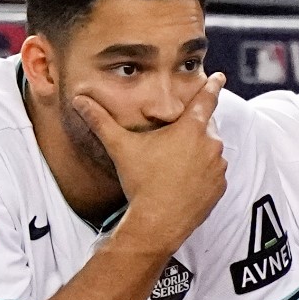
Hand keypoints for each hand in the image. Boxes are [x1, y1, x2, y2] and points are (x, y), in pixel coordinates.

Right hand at [74, 73, 226, 253]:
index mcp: (190, 128)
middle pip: (205, 126)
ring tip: (173, 166)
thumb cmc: (140, 182)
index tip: (219, 76)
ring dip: (198, 152)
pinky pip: (213, 173)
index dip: (212, 85)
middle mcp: (211, 144)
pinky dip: (202, 174)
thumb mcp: (120, 147)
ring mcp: (218, 167)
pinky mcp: (219, 187)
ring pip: (210, 150)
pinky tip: (182, 182)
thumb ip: (100, 121)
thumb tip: (79, 100)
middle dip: (192, 129)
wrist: (156, 223)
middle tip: (172, 141)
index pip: (207, 98)